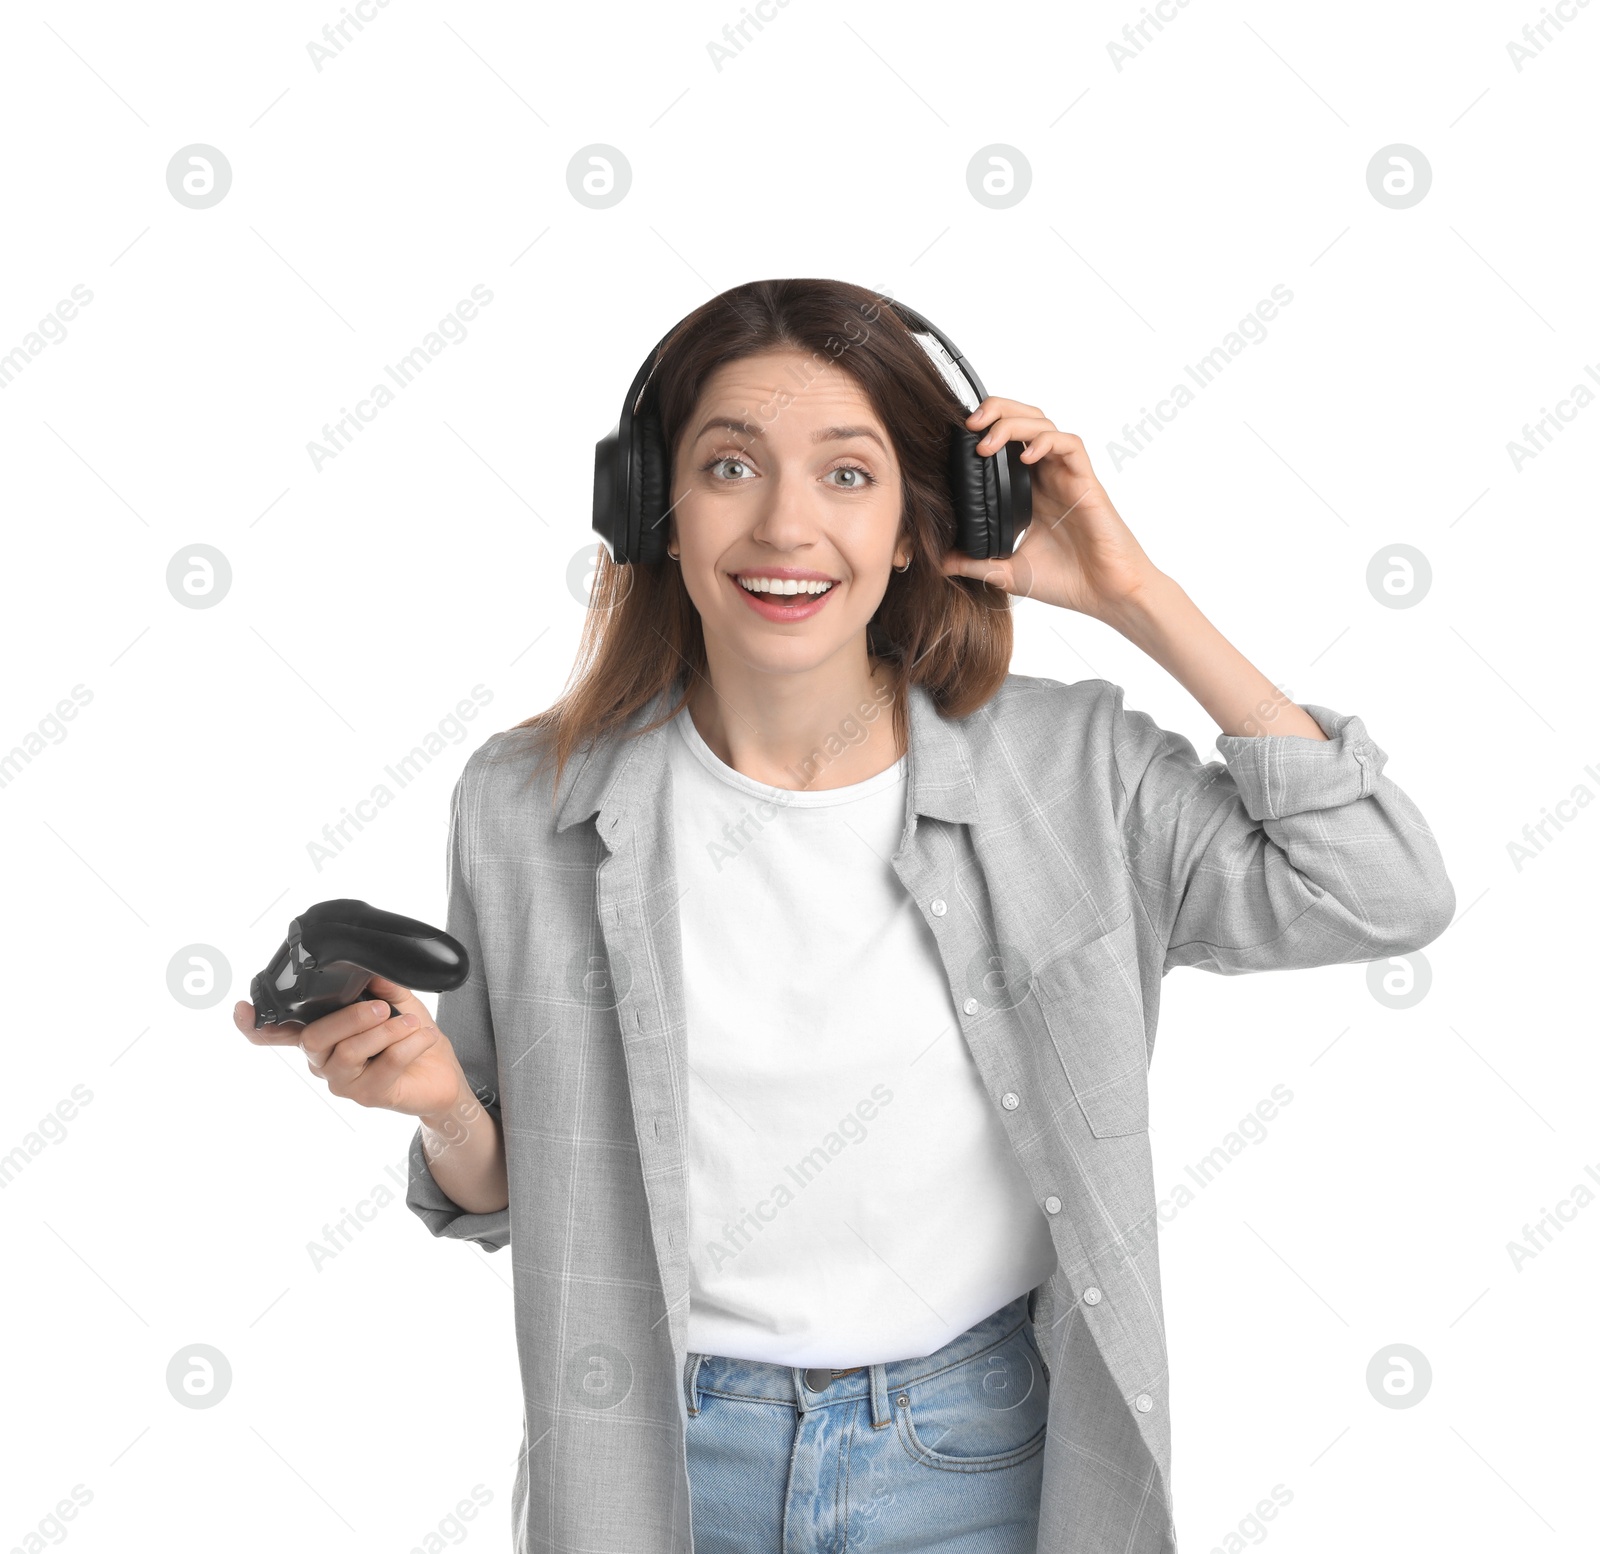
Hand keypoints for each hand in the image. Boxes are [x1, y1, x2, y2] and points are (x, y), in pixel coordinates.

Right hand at [232, 972, 466, 1118]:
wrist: (441, 1075)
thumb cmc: (411, 1036)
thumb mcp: (397, 1001)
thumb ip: (378, 985)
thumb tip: (366, 967)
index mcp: (323, 1034)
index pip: (278, 1034)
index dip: (255, 1025)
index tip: (241, 1009)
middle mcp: (323, 1060)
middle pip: (314, 1038)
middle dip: (350, 1018)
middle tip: (383, 1008)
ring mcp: (343, 1082)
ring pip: (347, 1053)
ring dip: (383, 1032)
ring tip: (411, 1021)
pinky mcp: (369, 1096)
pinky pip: (384, 1066)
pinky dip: (408, 1045)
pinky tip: (424, 1036)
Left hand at [940, 398, 1161, 624]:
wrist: (1107, 595)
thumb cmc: (1068, 581)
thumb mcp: (1008, 572)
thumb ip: (976, 564)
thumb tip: (939, 563)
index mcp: (1029, 490)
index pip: (1006, 442)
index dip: (984, 430)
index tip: (956, 438)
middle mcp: (1047, 477)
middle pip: (1024, 420)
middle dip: (997, 411)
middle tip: (969, 423)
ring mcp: (1067, 476)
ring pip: (1044, 424)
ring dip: (1014, 422)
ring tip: (988, 441)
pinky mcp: (1086, 482)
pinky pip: (1070, 445)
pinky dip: (1046, 442)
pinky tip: (1025, 456)